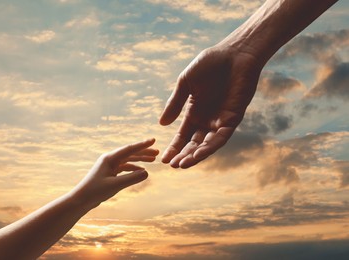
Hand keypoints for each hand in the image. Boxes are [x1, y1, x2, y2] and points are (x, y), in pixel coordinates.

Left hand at [73, 138, 158, 208]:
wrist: (81, 200)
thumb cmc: (95, 191)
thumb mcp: (115, 185)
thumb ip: (131, 178)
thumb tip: (147, 172)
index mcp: (110, 158)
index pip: (129, 149)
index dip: (142, 145)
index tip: (153, 140)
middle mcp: (110, 159)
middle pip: (130, 152)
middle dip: (144, 151)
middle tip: (157, 152)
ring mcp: (109, 166)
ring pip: (128, 159)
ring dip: (140, 159)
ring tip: (153, 159)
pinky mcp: (109, 173)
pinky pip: (124, 167)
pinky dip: (133, 167)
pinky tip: (141, 170)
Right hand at [160, 44, 262, 167]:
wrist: (234, 54)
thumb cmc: (209, 64)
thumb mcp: (185, 83)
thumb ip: (175, 103)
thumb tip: (162, 123)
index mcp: (194, 112)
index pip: (182, 135)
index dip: (173, 147)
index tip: (163, 159)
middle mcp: (206, 120)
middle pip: (193, 143)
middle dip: (183, 155)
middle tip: (172, 166)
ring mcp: (219, 121)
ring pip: (206, 144)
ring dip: (195, 155)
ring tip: (182, 164)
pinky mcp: (232, 119)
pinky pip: (221, 137)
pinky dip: (210, 147)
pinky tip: (198, 154)